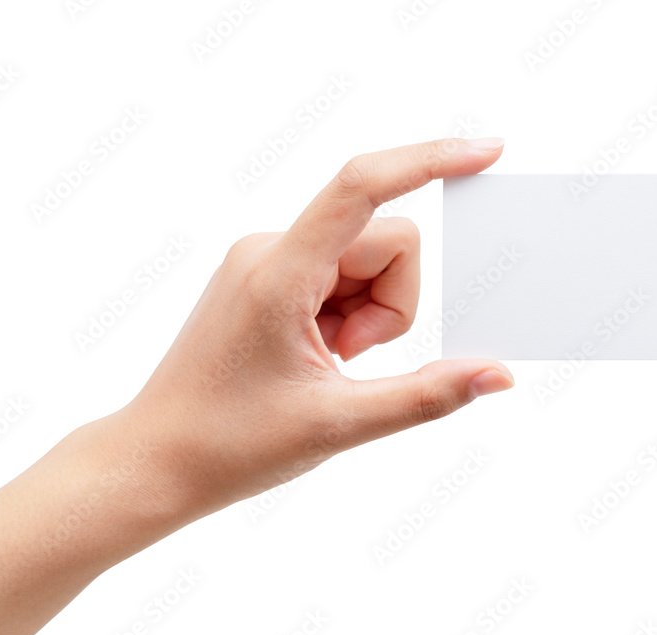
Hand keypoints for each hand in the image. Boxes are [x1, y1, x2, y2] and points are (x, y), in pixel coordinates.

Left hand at [125, 138, 514, 519]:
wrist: (157, 459)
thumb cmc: (230, 444)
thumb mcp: (339, 423)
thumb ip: (427, 396)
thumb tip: (498, 375)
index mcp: (279, 271)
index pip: (363, 187)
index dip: (430, 161)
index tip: (487, 153)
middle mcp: (270, 248)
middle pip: (385, 243)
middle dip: (390, 307)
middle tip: (346, 360)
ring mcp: (266, 260)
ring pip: (367, 262)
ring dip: (368, 316)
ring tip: (325, 364)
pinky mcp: (268, 275)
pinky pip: (340, 276)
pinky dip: (347, 316)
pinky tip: (315, 356)